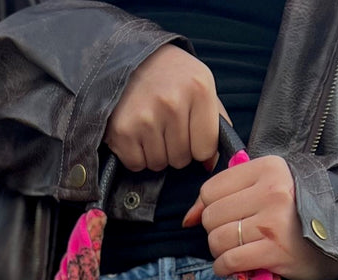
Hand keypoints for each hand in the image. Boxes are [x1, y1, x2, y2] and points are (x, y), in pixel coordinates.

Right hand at [104, 45, 229, 171]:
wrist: (128, 56)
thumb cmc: (171, 76)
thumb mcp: (201, 85)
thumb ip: (215, 124)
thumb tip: (210, 164)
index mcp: (199, 89)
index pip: (206, 149)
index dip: (198, 146)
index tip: (189, 130)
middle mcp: (172, 103)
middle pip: (181, 159)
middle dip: (175, 149)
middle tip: (166, 124)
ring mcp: (145, 118)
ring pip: (159, 164)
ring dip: (155, 152)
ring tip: (150, 125)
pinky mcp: (122, 131)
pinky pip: (136, 164)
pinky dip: (136, 155)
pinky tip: (135, 132)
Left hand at [183, 155, 337, 279]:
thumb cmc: (298, 212)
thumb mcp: (268, 188)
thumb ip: (227, 193)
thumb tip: (188, 218)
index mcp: (269, 168)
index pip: (211, 189)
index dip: (207, 208)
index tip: (221, 217)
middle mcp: (271, 191)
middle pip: (211, 216)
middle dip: (215, 231)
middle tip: (234, 235)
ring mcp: (273, 222)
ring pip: (217, 239)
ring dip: (220, 251)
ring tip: (238, 249)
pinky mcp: (274, 251)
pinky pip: (229, 260)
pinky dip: (224, 267)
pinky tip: (233, 266)